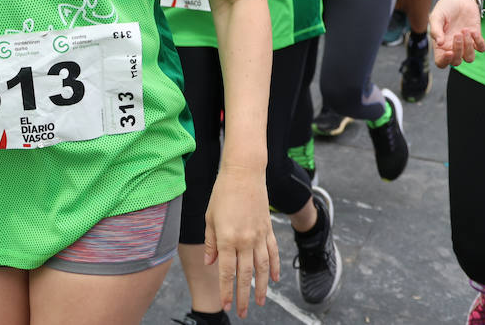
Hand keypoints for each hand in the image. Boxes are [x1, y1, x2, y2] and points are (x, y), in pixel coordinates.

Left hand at [204, 163, 278, 317]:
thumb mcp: (209, 217)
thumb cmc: (222, 193)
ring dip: (262, 287)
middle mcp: (244, 240)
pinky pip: (272, 252)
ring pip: (262, 268)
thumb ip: (211, 243)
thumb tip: (211, 264)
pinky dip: (274, 267)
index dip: (226, 290)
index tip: (227, 305)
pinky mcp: (268, 229)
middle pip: (245, 275)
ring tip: (260, 302)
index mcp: (227, 238)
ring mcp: (259, 235)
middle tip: (244, 312)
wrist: (244, 173)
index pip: (226, 271)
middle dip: (244, 296)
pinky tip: (274, 280)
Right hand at [429, 0, 484, 66]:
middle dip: (459, 50)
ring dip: (468, 47)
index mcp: (440, 45)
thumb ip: (435, 29)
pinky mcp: (476, 38)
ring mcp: (465, 44)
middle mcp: (453, 47)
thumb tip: (439, 43)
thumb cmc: (445, 7)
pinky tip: (473, 31)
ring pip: (469, 58)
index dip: (445, 61)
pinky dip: (479, 42)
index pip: (441, 62)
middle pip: (457, 62)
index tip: (449, 52)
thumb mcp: (436, 16)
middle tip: (458, 34)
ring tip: (465, 30)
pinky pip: (481, 48)